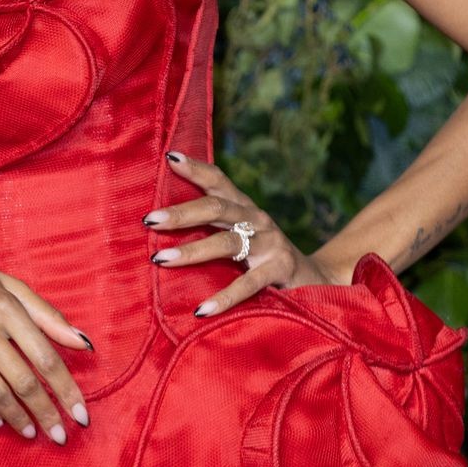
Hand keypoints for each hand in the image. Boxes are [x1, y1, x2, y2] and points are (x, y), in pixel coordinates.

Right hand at [0, 243, 92, 444]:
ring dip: (18, 418)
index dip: (67, 389)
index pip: (45, 356)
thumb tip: (82, 343)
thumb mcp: (7, 285)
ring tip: (31, 432)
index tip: (81, 414)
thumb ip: (46, 314)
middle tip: (60, 435)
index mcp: (5, 306)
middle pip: (23, 380)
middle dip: (46, 412)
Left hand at [142, 152, 339, 316]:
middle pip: (217, 208)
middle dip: (182, 213)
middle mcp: (258, 219)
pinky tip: (202, 309)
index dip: (196, 168)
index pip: (219, 181)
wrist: (318, 283)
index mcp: (244, 208)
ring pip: (228, 241)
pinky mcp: (281, 269)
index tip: (170, 157)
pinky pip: (248, 283)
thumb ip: (212, 229)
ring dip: (193, 251)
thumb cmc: (265, 259)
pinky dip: (224, 297)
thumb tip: (161, 228)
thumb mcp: (241, 237)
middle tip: (150, 220)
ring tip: (161, 259)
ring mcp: (271, 243)